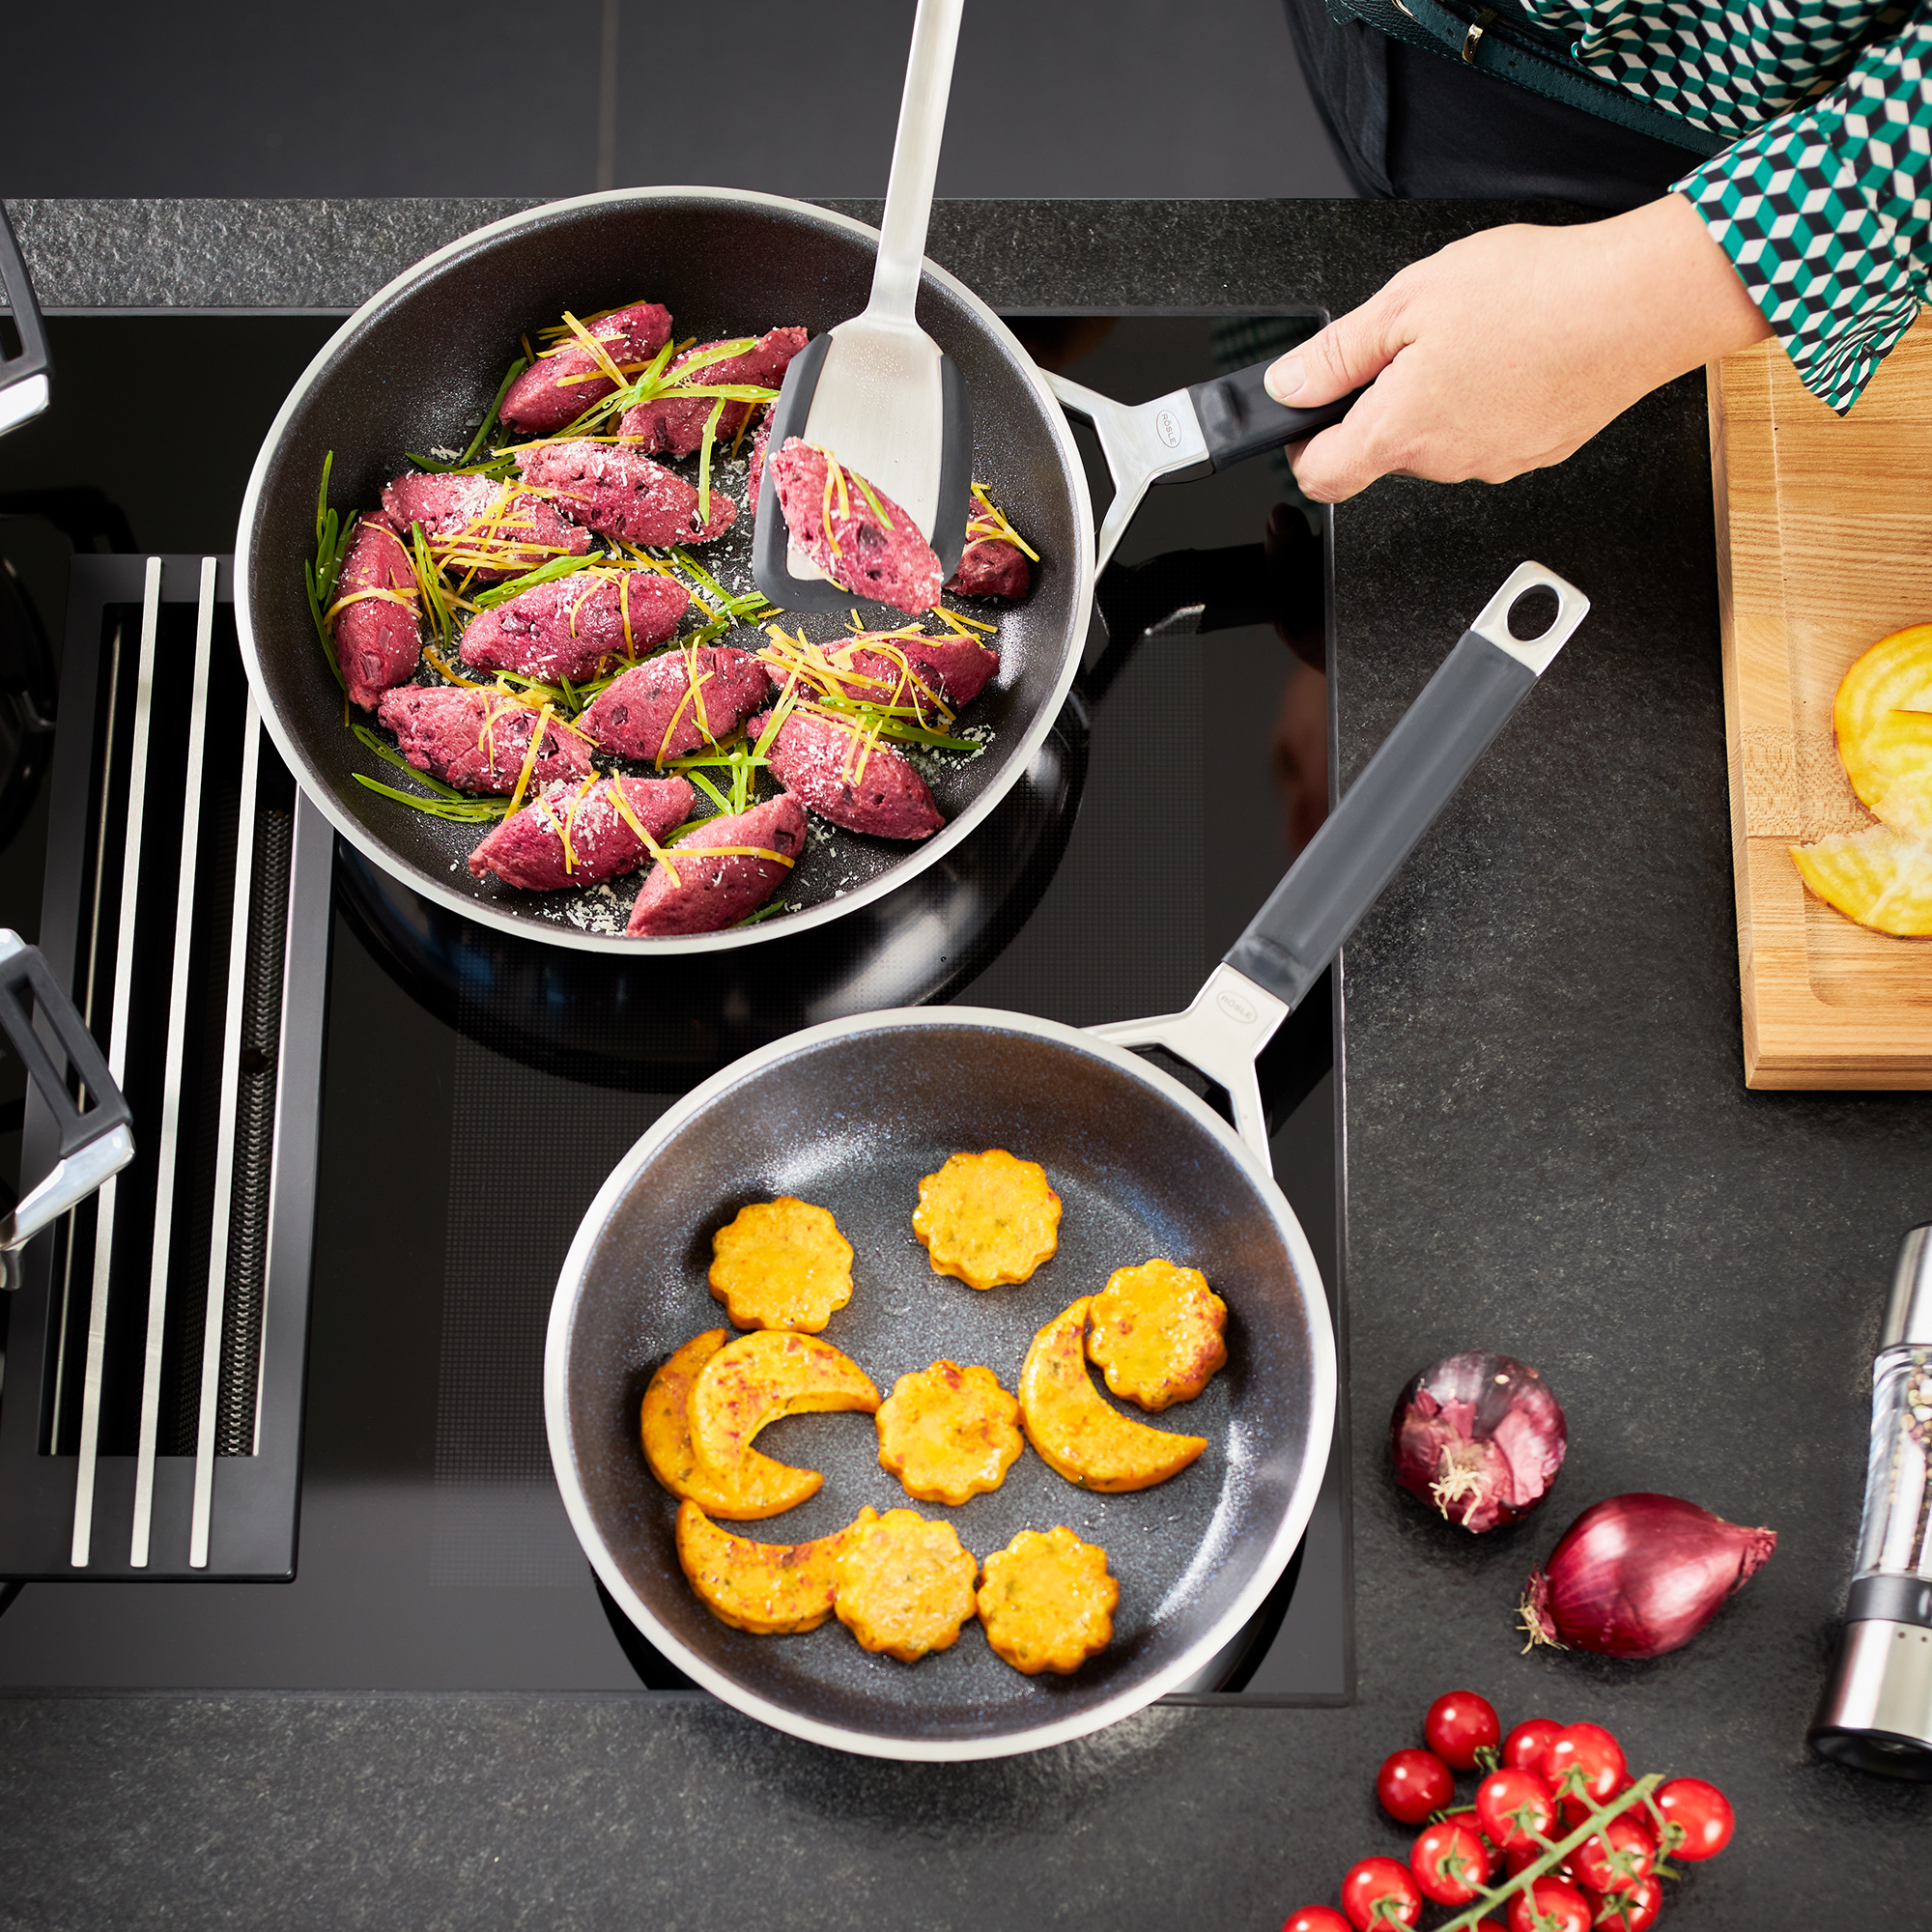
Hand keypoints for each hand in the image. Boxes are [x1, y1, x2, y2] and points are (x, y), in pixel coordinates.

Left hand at [1267, 194, 1772, 502]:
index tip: (1307, 416)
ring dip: (1439, 396)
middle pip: (1384, 449)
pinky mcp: (1538, 451)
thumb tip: (1289, 383)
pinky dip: (1489, 397)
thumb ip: (1338, 352)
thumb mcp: (1408, 301)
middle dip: (1384, 399)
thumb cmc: (1535, 295)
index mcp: (1401, 430)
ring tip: (1475, 335)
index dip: (1303, 445)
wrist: (1640, 303)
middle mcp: (1445, 462)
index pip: (1322, 474)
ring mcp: (1495, 462)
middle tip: (1414, 338)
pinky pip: (1490, 430)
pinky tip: (1514, 351)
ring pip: (1439, 439)